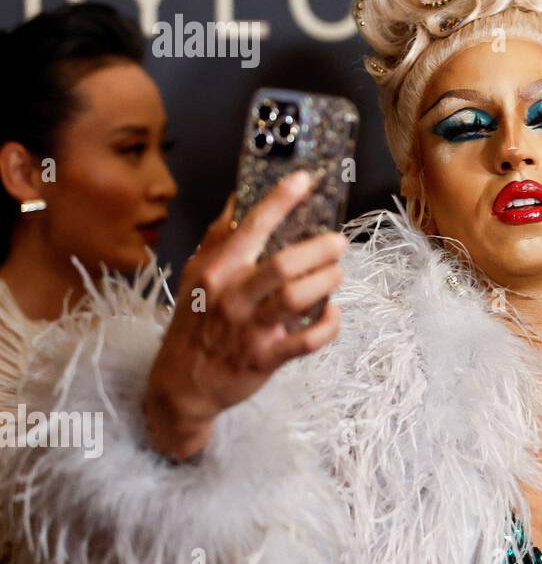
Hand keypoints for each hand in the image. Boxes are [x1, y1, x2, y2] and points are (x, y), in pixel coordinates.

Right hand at [142, 170, 346, 459]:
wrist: (182, 382)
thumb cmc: (195, 321)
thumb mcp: (197, 275)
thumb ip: (219, 237)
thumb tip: (239, 199)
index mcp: (217, 270)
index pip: (251, 227)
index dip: (280, 201)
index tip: (304, 180)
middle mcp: (233, 296)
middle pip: (284, 265)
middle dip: (320, 249)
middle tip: (337, 243)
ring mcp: (250, 328)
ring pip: (298, 298)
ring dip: (327, 281)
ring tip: (336, 274)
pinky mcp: (266, 357)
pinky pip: (308, 339)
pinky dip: (328, 324)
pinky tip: (333, 312)